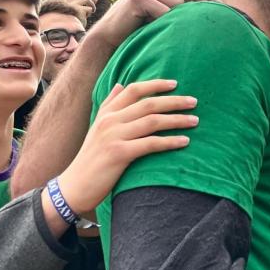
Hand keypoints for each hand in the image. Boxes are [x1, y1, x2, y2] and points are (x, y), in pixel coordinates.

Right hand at [56, 79, 197, 215]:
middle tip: (194, 102)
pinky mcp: (119, 154)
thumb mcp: (97, 128)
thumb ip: (109, 105)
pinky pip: (150, 144)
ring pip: (152, 121)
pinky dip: (170, 141)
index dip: (155, 84)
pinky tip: (184, 141)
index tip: (175, 83)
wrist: (75, 186)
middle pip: (148, 104)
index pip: (133, 90)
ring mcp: (114, 136)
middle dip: (174, 101)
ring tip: (195, 121)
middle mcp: (110, 121)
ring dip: (177, 120)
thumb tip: (121, 85)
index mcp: (106, 113)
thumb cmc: (91, 158)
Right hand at [61, 0, 98, 19]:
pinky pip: (89, 7)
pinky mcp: (77, 9)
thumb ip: (87, 3)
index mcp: (64, 1)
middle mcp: (66, 1)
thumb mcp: (82, 11)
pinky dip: (90, 11)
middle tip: (92, 1)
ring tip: (92, 11)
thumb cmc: (75, 22)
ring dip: (92, 4)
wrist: (68, 32)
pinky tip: (89, 15)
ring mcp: (71, 5)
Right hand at [88, 0, 204, 49]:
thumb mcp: (162, 4)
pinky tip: (153, 26)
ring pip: (178, 2)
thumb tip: (216, 3)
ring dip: (173, 18)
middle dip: (188, 9)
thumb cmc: (141, 21)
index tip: (198, 16)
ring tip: (160, 24)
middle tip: (176, 22)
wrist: (112, 32)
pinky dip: (163, 22)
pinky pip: (165, 11)